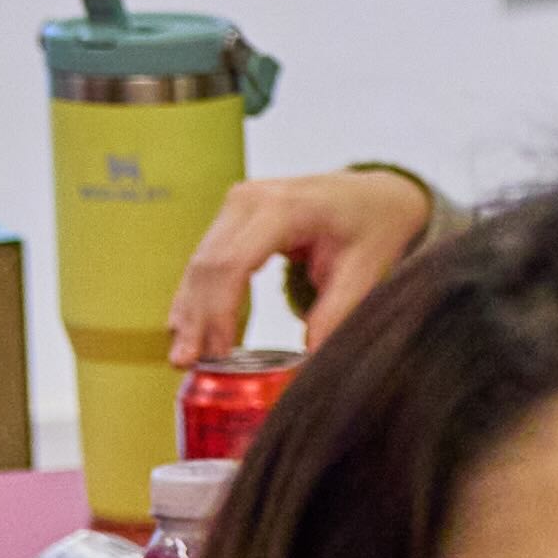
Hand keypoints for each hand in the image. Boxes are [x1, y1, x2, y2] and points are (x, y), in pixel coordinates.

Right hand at [165, 161, 442, 370]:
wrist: (374, 194)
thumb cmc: (373, 225)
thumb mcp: (366, 269)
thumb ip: (337, 311)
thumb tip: (310, 356)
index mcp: (284, 207)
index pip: (234, 263)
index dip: (220, 311)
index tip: (219, 353)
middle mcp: (250, 199)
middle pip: (209, 265)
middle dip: (197, 318)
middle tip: (187, 363)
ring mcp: (237, 204)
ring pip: (199, 263)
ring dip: (189, 311)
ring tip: (182, 356)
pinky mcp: (232, 217)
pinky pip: (207, 259)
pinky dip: (196, 295)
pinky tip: (184, 327)